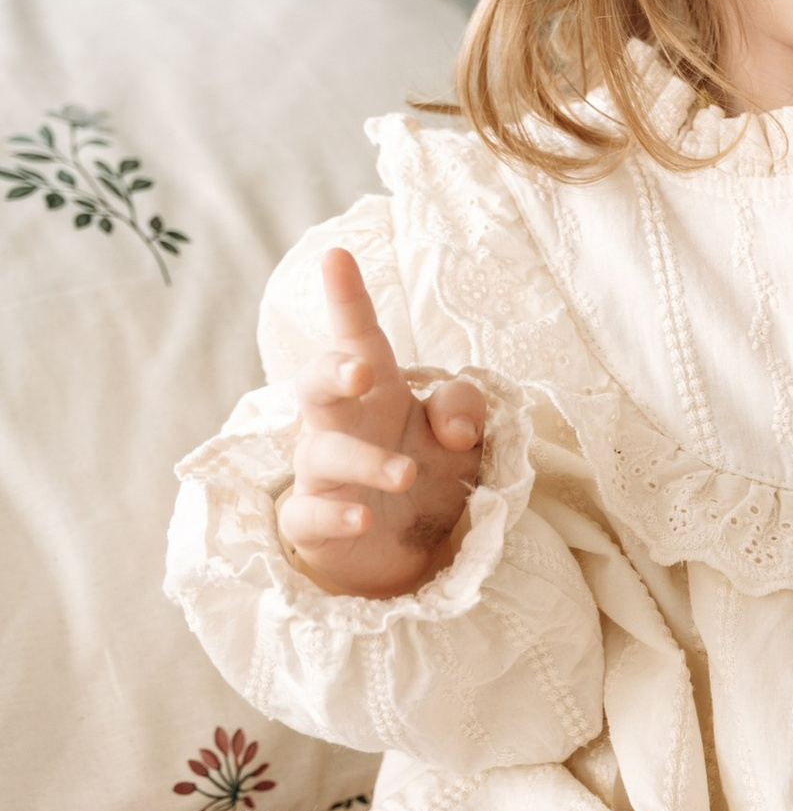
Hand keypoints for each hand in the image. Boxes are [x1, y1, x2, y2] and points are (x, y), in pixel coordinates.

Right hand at [280, 248, 485, 598]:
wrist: (405, 554)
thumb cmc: (427, 476)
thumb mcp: (463, 439)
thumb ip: (466, 410)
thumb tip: (453, 427)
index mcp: (380, 394)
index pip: (360, 338)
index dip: (347, 299)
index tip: (336, 256)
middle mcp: (343, 426)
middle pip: (317, 384)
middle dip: (333, 370)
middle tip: (361, 369)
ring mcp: (322, 475)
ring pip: (323, 453)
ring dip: (365, 461)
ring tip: (406, 474)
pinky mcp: (313, 524)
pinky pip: (309, 514)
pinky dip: (335, 515)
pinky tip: (362, 518)